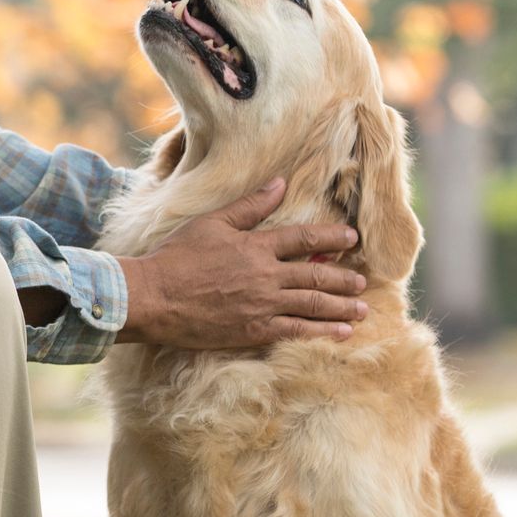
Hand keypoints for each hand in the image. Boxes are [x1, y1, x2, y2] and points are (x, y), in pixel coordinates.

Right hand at [114, 177, 366, 350]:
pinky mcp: (254, 330)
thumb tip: (280, 183)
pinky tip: (342, 332)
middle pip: (316, 273)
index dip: (331, 236)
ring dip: (342, 306)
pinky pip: (297, 331)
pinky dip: (322, 331)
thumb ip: (249, 206)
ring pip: (313, 304)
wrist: (154, 297)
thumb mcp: (212, 222)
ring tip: (362, 309)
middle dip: (343, 277)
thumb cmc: (176, 257)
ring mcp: (263, 305)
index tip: (352, 238)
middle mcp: (266, 275)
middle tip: (363, 281)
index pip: (304, 237)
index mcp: (256, 246)